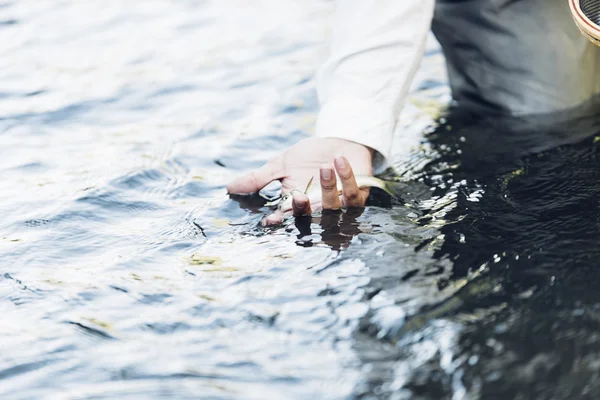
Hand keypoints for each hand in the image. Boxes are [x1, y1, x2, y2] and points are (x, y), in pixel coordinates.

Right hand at [226, 137, 373, 225]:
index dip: (279, 222)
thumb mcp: (281, 163)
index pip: (286, 218)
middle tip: (298, 195)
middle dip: (304, 210)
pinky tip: (339, 160)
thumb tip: (229, 187)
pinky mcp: (358, 194)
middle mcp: (318, 208)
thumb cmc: (309, 155)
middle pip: (310, 218)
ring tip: (324, 166)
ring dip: (328, 189)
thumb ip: (258, 177)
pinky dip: (346, 177)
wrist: (339, 139)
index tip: (270, 220)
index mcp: (297, 204)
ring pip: (334, 208)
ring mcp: (339, 204)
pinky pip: (353, 193)